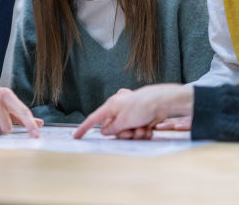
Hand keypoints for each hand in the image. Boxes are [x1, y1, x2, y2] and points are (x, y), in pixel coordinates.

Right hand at [73, 84, 192, 138]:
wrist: (162, 102)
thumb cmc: (141, 106)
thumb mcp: (123, 121)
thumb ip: (112, 128)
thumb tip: (105, 131)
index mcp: (111, 106)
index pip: (94, 119)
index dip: (84, 128)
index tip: (76, 136)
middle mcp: (119, 108)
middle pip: (114, 128)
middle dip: (124, 134)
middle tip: (131, 133)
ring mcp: (130, 112)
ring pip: (126, 130)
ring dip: (135, 134)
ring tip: (143, 130)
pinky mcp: (140, 116)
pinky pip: (136, 128)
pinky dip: (142, 131)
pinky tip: (149, 129)